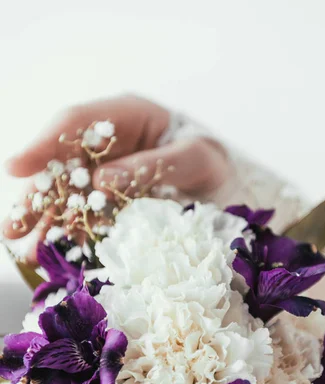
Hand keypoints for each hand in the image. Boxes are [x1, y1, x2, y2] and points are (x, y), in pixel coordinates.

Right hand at [2, 95, 229, 257]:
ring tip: (26, 249)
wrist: (229, 185)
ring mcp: (108, 174)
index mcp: (125, 116)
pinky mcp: (113, 203)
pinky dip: (72, 234)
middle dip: (36, 196)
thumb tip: (102, 182)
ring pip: (68, 195)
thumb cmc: (214, 161)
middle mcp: (108, 144)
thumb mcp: (194, 158)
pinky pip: (86, 217)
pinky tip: (57, 252)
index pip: (75, 123)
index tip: (16, 167)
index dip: (43, 145)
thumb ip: (151, 165)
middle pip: (62, 165)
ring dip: (47, 222)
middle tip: (12, 226)